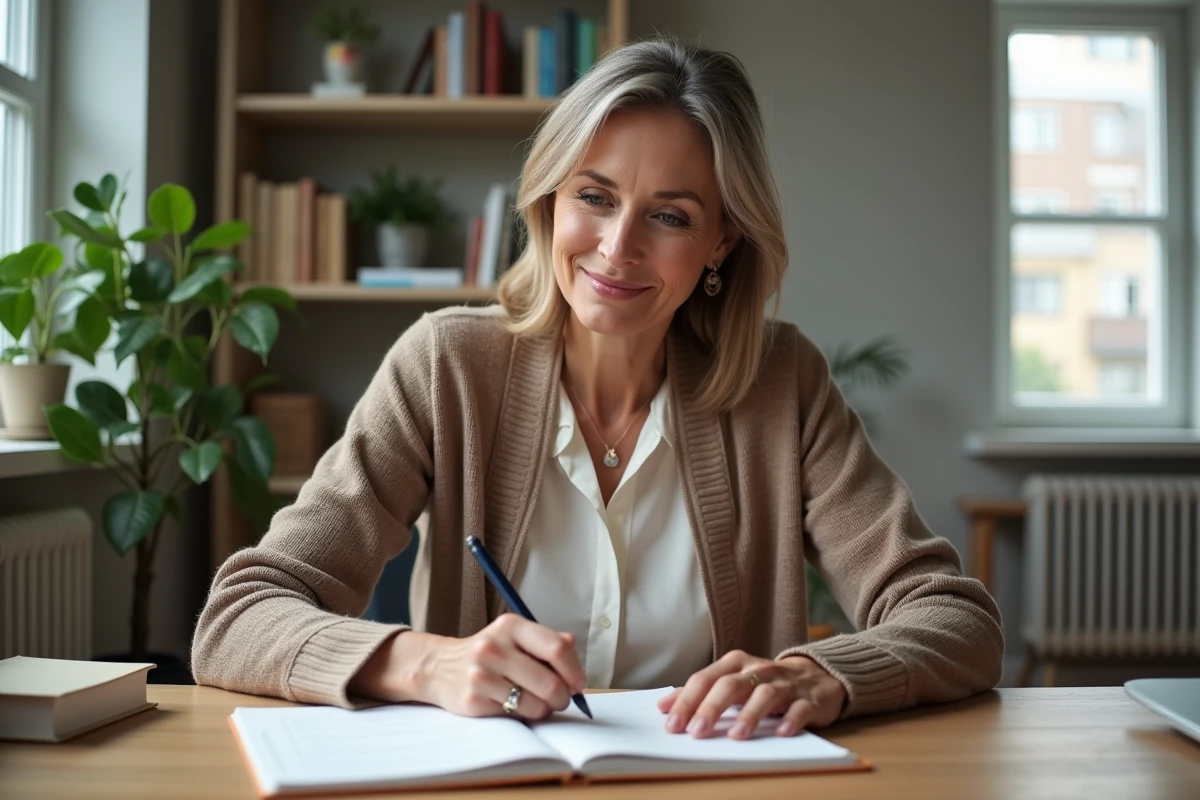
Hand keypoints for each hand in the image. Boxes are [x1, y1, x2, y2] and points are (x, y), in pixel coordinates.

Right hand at [350, 614, 584, 719]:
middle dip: (563, 697)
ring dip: (545, 709)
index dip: (575, 670)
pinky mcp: (473, 700)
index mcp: (511, 626)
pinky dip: (524, 716)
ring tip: (538, 703)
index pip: (557, 648)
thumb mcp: (515, 637)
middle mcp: (494, 647)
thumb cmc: (488, 653)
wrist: (439, 667)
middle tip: (561, 699)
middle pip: (550, 682)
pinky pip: (516, 716)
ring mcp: (482, 674)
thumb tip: (576, 663)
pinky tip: (514, 706)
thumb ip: (547, 643)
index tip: (579, 684)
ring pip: (536, 704)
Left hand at [657, 650, 846, 739]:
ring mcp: (785, 684)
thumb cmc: (766, 682)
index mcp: (736, 664)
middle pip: (730, 685)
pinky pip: (800, 708)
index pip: (706, 679)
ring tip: (736, 736)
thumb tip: (664, 706)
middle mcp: (759, 670)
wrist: (818, 676)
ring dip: (749, 715)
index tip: (672, 723)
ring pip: (765, 695)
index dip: (687, 700)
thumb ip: (701, 692)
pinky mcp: (809, 699)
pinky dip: (790, 720)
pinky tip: (781, 732)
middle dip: (711, 708)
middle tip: (696, 732)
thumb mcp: (733, 681)